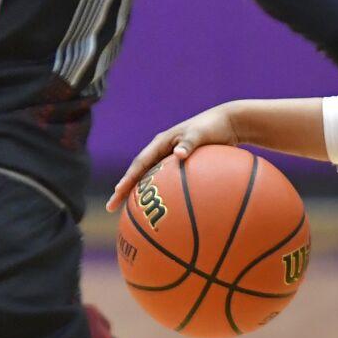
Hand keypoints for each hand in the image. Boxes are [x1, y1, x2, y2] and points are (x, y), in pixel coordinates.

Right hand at [106, 105, 238, 211]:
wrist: (227, 123)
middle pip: (138, 173)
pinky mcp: (178, 165)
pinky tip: (160, 211)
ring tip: (127, 214)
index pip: (140, 163)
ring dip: (137, 194)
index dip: (128, 178)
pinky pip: (165, 182)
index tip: (117, 191)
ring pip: (148, 179)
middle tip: (110, 207)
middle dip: (123, 190)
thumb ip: (190, 143)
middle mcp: (161, 151)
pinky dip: (158, 194)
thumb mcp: (201, 133)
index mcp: (161, 142)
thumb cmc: (214, 127)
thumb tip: (179, 154)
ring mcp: (168, 159)